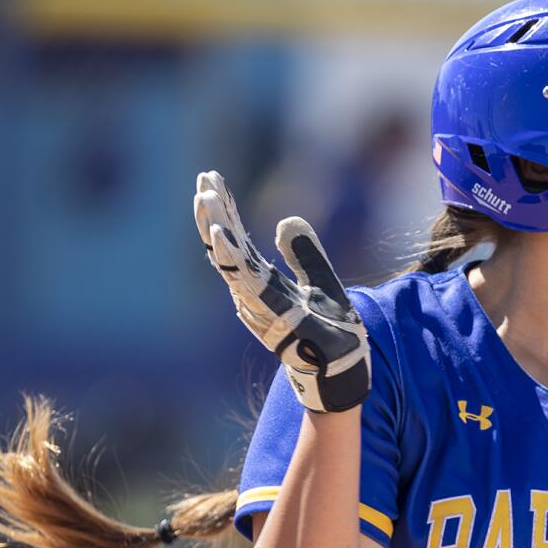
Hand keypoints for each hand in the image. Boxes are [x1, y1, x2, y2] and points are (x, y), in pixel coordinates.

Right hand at [193, 170, 369, 411]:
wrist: (345, 369)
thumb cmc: (332, 334)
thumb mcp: (322, 283)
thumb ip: (305, 254)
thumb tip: (287, 221)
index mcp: (264, 283)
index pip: (237, 240)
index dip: (225, 210)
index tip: (212, 178)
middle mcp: (256, 293)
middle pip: (225, 247)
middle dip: (212, 213)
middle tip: (202, 179)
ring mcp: (261, 305)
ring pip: (230, 262)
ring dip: (216, 229)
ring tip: (205, 197)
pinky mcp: (275, 316)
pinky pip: (249, 285)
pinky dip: (233, 261)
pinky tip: (223, 236)